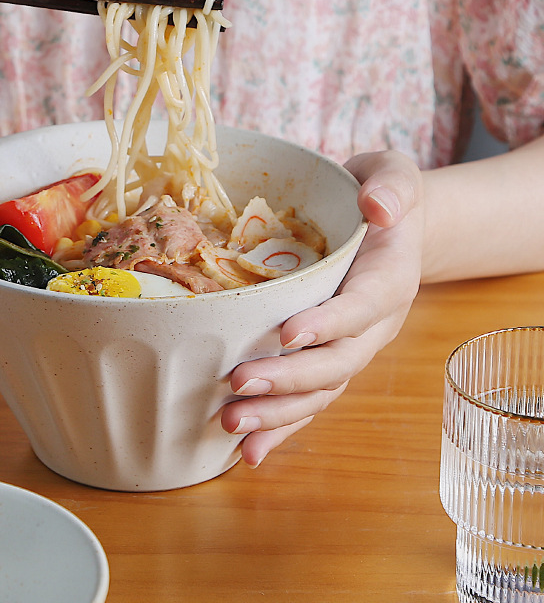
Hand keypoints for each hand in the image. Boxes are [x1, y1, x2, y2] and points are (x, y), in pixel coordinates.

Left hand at [220, 150, 424, 467]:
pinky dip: (280, 428)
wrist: (389, 227)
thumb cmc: (382, 197)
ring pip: (321, 392)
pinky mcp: (328, 360)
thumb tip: (378, 207)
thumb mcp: (394, 174)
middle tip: (238, 385)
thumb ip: (392, 186)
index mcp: (389, 280)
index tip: (287, 333)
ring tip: (232, 426)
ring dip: (278, 414)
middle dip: (289, 379)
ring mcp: (351, 347)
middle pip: (337, 363)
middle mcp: (374, 324)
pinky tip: (246, 453)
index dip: (329, 323)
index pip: (362, 307)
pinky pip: (308, 401)